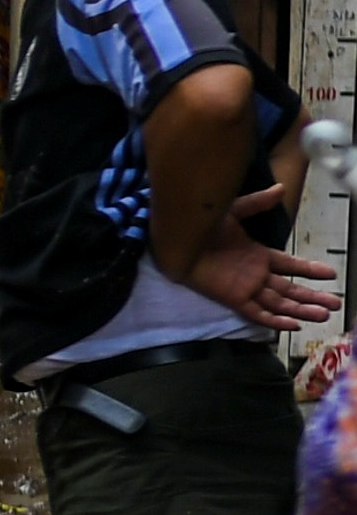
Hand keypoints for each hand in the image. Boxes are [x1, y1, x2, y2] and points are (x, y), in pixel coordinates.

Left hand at [185, 187, 344, 332]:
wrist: (178, 240)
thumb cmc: (202, 226)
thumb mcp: (235, 210)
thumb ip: (258, 203)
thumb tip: (280, 188)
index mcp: (257, 255)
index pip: (289, 265)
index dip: (309, 270)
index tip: (331, 274)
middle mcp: (254, 274)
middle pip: (289, 289)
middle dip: (312, 297)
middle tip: (335, 304)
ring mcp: (245, 287)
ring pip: (279, 303)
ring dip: (301, 310)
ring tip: (324, 316)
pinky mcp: (233, 298)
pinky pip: (257, 312)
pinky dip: (274, 320)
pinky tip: (293, 326)